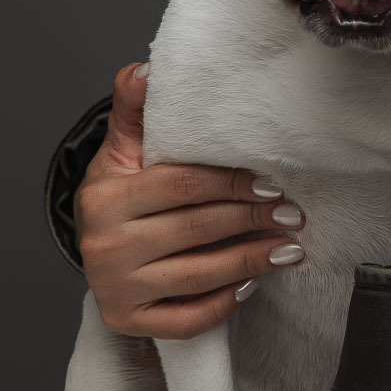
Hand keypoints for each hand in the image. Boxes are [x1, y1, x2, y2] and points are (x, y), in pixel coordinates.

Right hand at [73, 63, 306, 339]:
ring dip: (251, 262)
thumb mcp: (124, 147)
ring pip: (197, 275)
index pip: (181, 186)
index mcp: (105, 197)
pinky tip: (250, 286)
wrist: (96, 242)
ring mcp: (115, 288)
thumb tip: (148, 70)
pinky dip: (221, 305)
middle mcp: (104, 246)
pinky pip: (184, 320)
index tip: (272, 183)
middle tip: (294, 214)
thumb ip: (135, 107)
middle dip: (252, 220)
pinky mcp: (128, 320)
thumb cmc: (122, 191)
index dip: (231, 184)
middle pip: (196, 229)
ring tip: (290, 249)